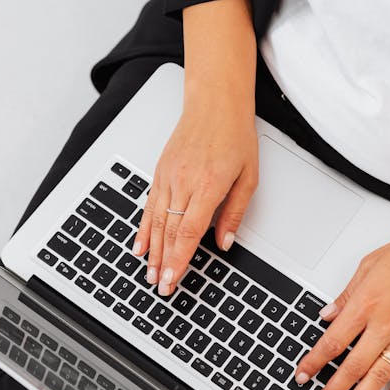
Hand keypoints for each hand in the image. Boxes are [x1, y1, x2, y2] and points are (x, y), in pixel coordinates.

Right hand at [132, 89, 258, 294]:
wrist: (214, 103)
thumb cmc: (234, 135)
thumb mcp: (248, 177)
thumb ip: (234, 213)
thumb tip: (225, 242)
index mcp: (208, 185)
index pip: (188, 232)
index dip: (179, 260)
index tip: (174, 280)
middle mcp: (184, 182)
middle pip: (169, 232)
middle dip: (164, 263)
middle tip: (161, 286)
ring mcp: (168, 176)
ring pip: (156, 221)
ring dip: (152, 251)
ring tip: (150, 273)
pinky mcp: (160, 171)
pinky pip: (149, 205)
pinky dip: (144, 228)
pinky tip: (141, 245)